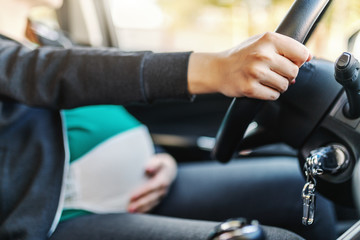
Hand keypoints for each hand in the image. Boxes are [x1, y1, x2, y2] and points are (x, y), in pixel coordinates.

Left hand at [127, 153, 176, 212]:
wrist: (169, 169)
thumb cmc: (160, 164)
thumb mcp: (159, 161)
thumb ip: (154, 164)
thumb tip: (148, 168)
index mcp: (162, 180)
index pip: (151, 187)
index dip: (142, 192)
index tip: (132, 196)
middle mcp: (163, 189)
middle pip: (151, 198)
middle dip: (140, 204)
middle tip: (129, 208)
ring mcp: (161, 195)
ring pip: (151, 204)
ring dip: (141, 209)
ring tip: (130, 211)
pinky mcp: (158, 199)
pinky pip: (152, 206)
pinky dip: (144, 210)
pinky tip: (136, 213)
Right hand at [188, 32, 311, 99]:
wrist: (218, 69)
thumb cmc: (243, 55)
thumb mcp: (262, 42)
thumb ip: (285, 46)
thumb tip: (308, 58)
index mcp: (268, 39)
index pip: (301, 54)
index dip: (298, 61)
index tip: (288, 62)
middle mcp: (262, 55)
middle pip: (294, 72)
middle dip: (287, 75)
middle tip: (274, 73)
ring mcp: (255, 72)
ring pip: (284, 86)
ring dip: (278, 86)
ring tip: (265, 80)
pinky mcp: (250, 88)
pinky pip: (273, 96)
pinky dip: (270, 94)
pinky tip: (260, 87)